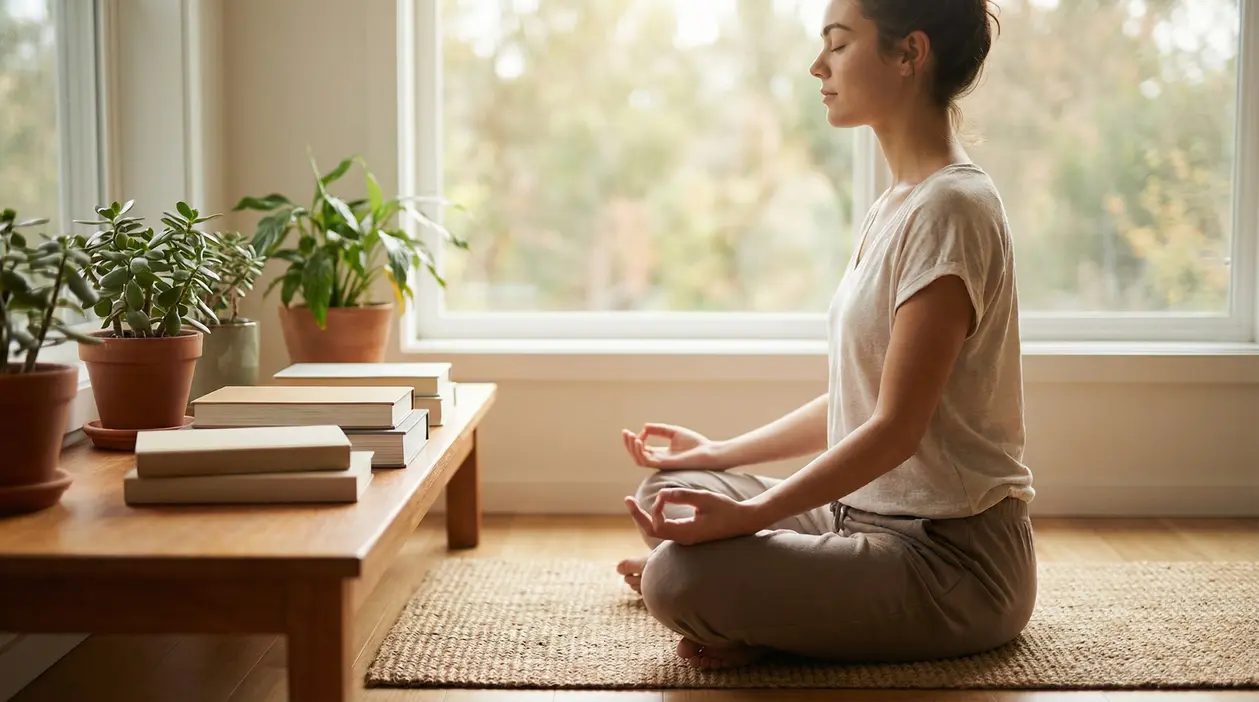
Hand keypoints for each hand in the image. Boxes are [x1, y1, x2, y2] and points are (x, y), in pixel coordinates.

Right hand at [621, 423, 727, 470]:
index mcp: (661, 453)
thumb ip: (659, 430)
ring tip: (631, 436)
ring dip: (632, 448)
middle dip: (629, 445)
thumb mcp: (673, 432)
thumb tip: (644, 427)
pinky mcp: (664, 464)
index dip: (635, 441)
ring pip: (639, 460)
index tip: (636, 430)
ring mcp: (661, 463)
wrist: (708, 452)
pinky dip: (640, 451)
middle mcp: (659, 460)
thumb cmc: (695, 443)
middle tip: (625, 433)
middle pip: (637, 455)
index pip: (642, 450)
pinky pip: (647, 461)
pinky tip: (640, 441)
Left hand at [624, 489, 764, 545]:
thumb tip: (661, 494)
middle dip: (638, 516)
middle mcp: (683, 539)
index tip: (665, 494)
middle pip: (652, 531)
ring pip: (658, 531)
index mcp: (686, 534)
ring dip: (645, 517)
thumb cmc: (727, 509)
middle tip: (627, 500)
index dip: (655, 509)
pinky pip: (666, 529)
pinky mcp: (689, 534)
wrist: (745, 521)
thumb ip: (682, 495)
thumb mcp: (704, 498)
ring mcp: (686, 538)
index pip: (658, 526)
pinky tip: (654, 507)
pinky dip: (656, 518)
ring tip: (633, 503)